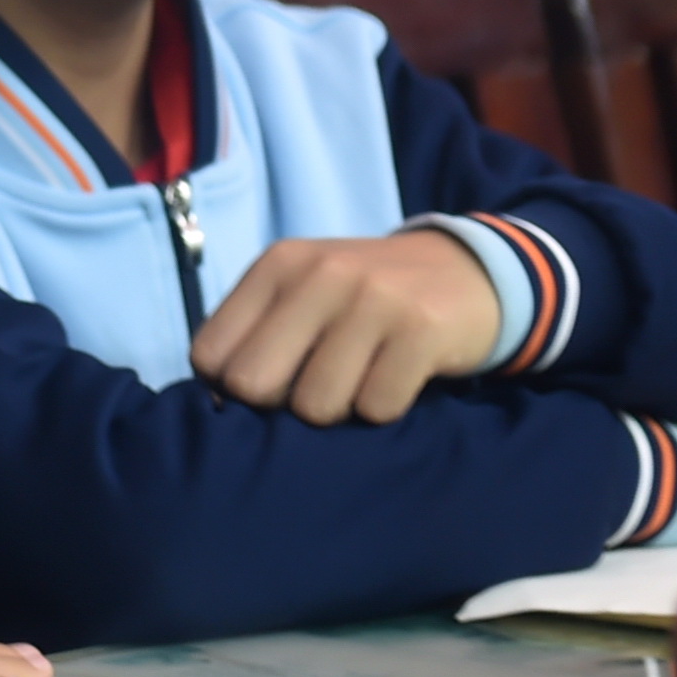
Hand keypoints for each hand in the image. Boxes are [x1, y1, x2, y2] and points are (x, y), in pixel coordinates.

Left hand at [185, 229, 501, 422]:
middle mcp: (320, 273)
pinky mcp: (422, 328)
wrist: (467, 273)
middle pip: (253, 385)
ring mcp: (373, 298)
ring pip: (315, 406)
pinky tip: (398, 379)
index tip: (266, 389)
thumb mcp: (304, 298)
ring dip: (339, 411)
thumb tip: (215, 405)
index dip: (230, 389)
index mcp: (278, 265)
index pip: (209, 355)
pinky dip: (384, 409)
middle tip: (315, 391)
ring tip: (361, 380)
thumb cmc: (366, 300)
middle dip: (279, 406)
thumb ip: (255, 338)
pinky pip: (376, 408)